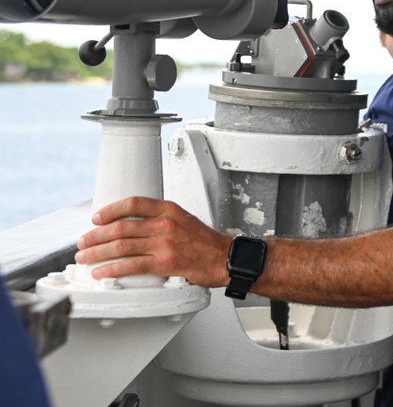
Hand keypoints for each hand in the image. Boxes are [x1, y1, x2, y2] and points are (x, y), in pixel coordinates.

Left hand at [75, 196, 230, 286]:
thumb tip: (135, 226)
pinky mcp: (165, 263)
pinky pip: (132, 265)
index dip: (111, 210)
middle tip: (84, 242)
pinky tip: (102, 272)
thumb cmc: (206, 242)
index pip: (134, 204)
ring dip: (98, 252)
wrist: (225, 258)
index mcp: (170, 210)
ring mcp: (165, 243)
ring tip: (85, 257)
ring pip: (122, 246)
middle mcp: (165, 224)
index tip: (97, 217)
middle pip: (121, 226)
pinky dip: (112, 269)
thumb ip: (161, 220)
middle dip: (96, 235)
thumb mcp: (184, 220)